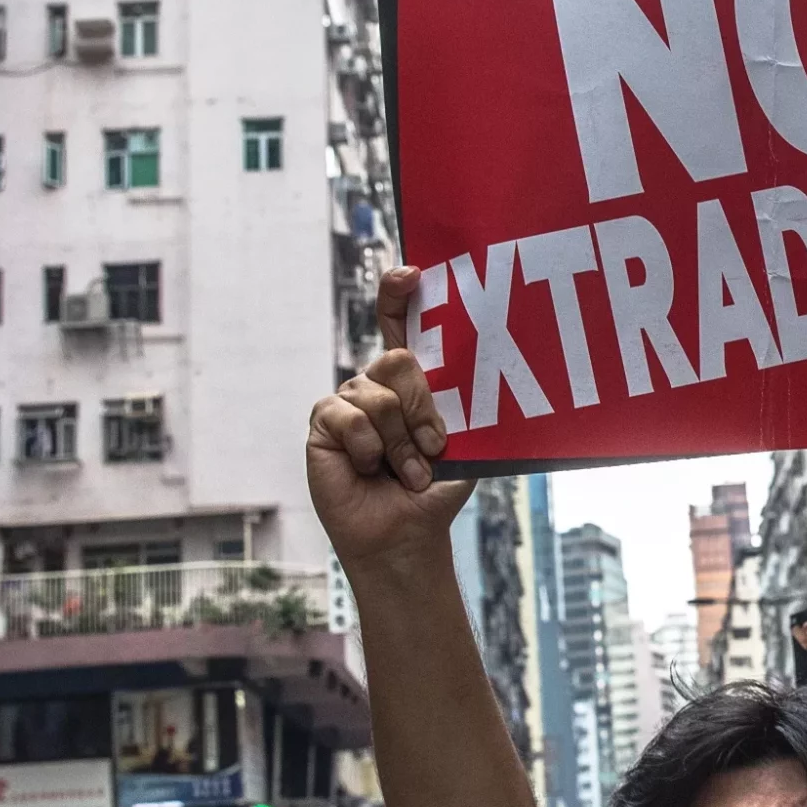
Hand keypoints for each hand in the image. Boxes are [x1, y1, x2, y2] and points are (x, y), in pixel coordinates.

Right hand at [305, 266, 473, 574]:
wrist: (407, 533)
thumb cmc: (434, 491)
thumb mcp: (462, 446)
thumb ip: (460, 409)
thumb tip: (482, 378)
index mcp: (410, 383)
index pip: (398, 326)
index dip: (398, 294)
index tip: (411, 273)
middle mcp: (376, 385)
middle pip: (398, 360)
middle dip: (422, 407)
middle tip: (434, 447)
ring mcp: (348, 402)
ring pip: (379, 396)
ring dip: (401, 442)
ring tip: (407, 473)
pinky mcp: (324, 423)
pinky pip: (350, 416)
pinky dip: (370, 448)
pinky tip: (371, 469)